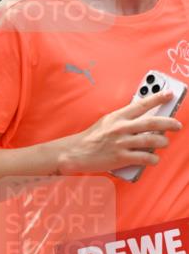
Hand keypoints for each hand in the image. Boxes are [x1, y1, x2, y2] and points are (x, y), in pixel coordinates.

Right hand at [57, 89, 181, 174]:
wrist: (76, 153)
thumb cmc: (91, 138)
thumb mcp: (106, 122)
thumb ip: (123, 120)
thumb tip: (143, 121)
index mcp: (118, 116)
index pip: (142, 104)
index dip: (158, 98)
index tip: (170, 94)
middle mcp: (121, 128)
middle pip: (152, 123)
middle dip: (169, 123)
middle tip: (178, 125)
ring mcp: (122, 143)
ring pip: (151, 141)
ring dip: (162, 142)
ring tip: (164, 143)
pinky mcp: (121, 158)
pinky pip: (144, 158)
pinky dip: (153, 159)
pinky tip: (154, 159)